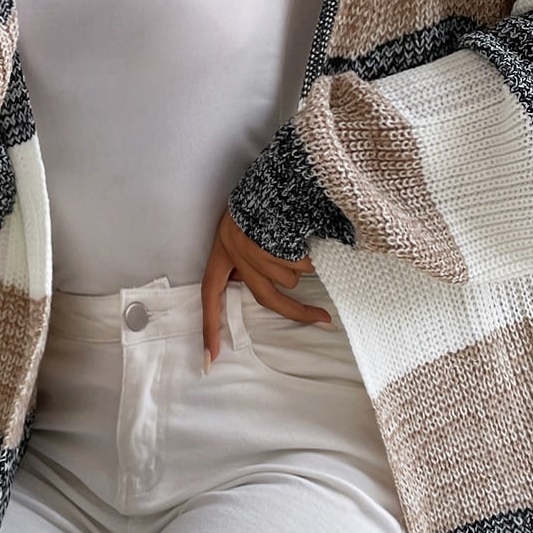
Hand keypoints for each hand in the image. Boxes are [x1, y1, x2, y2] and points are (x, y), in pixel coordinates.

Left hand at [200, 209, 329, 369]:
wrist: (273, 174)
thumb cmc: (259, 203)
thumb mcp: (241, 231)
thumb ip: (244, 260)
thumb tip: (261, 285)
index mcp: (221, 252)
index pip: (209, 295)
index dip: (210, 327)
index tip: (211, 358)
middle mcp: (235, 251)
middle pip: (266, 296)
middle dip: (298, 312)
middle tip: (322, 319)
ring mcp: (254, 246)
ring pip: (288, 278)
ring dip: (301, 264)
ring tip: (298, 241)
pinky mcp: (274, 239)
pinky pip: (299, 263)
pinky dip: (308, 254)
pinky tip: (303, 235)